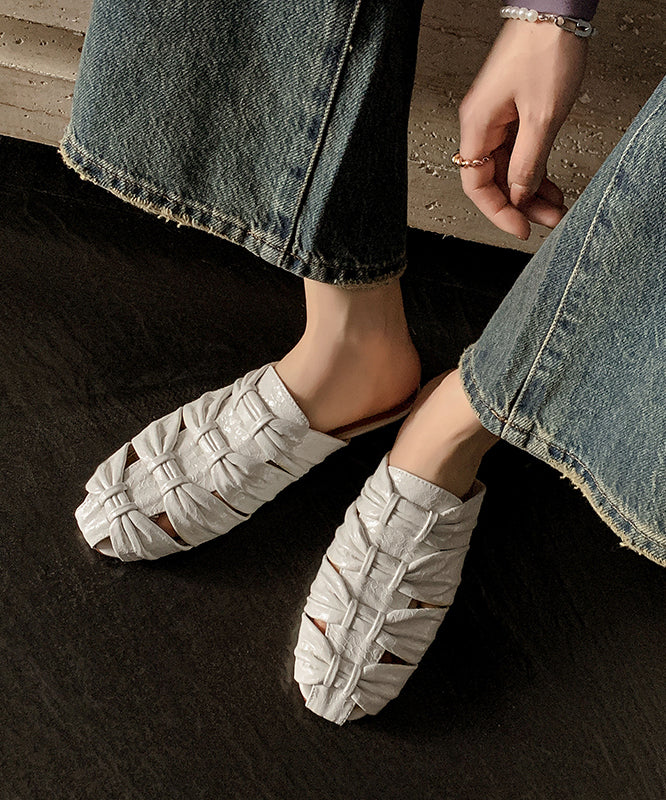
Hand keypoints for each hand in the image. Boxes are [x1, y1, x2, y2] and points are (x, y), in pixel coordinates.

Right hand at [458, 20, 587, 239]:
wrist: (554, 10)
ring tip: (555, 207)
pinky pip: (518, 151)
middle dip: (520, 204)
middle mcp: (481, 125)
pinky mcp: (512, 111)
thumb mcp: (542, 117)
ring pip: (508, 168)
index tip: (520, 228)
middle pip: (494, 180)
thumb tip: (518, 195)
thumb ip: (528, 162)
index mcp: (477, 126)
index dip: (498, 211)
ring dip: (531, 190)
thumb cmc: (544, 51)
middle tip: (547, 220)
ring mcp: (497, 118)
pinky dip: (534, 170)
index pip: (476, 185)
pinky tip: (550, 184)